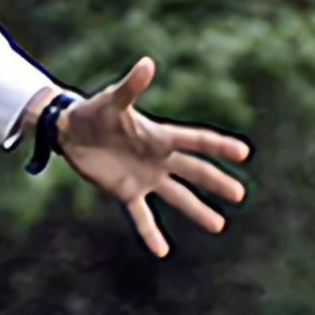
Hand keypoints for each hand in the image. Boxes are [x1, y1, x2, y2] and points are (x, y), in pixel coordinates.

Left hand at [49, 56, 251, 256]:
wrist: (71, 131)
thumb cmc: (94, 111)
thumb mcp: (112, 100)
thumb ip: (131, 87)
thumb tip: (147, 63)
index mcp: (159, 136)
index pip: (196, 142)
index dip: (219, 147)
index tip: (243, 153)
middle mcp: (158, 158)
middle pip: (194, 172)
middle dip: (216, 182)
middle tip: (240, 195)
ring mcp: (145, 177)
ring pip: (177, 197)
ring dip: (197, 211)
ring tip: (218, 226)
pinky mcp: (126, 192)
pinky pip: (142, 216)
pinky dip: (151, 233)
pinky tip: (162, 251)